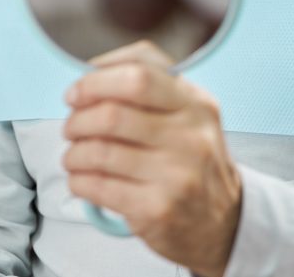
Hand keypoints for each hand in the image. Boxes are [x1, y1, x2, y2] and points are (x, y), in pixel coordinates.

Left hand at [63, 43, 240, 276]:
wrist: (223, 222)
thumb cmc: (191, 157)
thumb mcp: (187, 111)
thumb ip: (149, 83)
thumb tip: (92, 71)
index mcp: (196, 103)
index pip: (139, 75)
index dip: (96, 81)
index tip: (76, 92)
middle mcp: (191, 136)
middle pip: (113, 114)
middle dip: (78, 119)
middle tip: (70, 126)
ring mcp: (177, 175)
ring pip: (101, 152)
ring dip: (74, 153)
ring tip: (72, 155)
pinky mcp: (158, 210)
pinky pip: (100, 187)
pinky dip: (78, 180)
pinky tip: (80, 179)